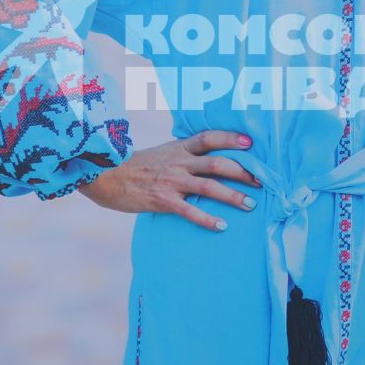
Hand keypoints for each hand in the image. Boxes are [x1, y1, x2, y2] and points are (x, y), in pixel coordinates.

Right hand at [78, 129, 261, 231]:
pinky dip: (208, 219)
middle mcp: (178, 162)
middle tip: (261, 181)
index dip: (231, 138)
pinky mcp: (162, 200)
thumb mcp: (159, 154)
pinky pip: (190, 211)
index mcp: (178, 148)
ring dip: (232, 196)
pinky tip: (222, 226)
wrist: (103, 176)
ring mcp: (171, 181)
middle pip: (218, 163)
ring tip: (250, 205)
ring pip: (209, 186)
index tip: (250, 144)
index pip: (209, 137)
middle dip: (242, 172)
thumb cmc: (132, 167)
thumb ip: (180, 155)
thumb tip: (201, 159)